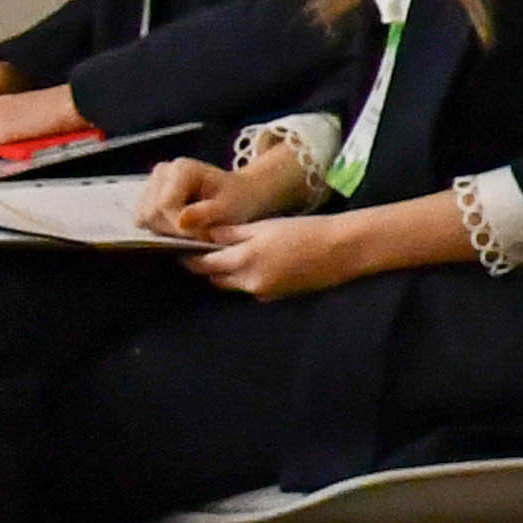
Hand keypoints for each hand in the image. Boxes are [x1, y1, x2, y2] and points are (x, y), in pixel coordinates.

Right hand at [141, 149, 305, 240]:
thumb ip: (206, 214)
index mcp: (182, 169)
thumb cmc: (236, 199)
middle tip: (199, 235)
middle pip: (151, 213)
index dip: (180, 228)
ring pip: (143, 218)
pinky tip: (181, 227)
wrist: (238, 193)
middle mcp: (162, 171)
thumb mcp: (229, 208)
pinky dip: (160, 228)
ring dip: (166, 231)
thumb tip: (181, 221)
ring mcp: (152, 182)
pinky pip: (143, 220)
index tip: (202, 236)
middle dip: (174, 231)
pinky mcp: (147, 195)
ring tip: (192, 230)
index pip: (165, 206)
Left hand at [188, 207, 382, 301]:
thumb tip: (205, 234)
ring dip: (227, 272)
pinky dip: (247, 277)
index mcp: (244, 260)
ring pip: (233, 284)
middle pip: (215, 278)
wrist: (342, 250)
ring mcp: (264, 292)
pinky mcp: (277, 296)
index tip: (180, 247)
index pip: (204, 264)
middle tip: (202, 249)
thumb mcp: (265, 226)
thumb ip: (233, 233)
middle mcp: (250, 282)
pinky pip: (251, 288)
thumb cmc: (305, 231)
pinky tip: (258, 263)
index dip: (190, 257)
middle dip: (207, 266)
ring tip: (230, 255)